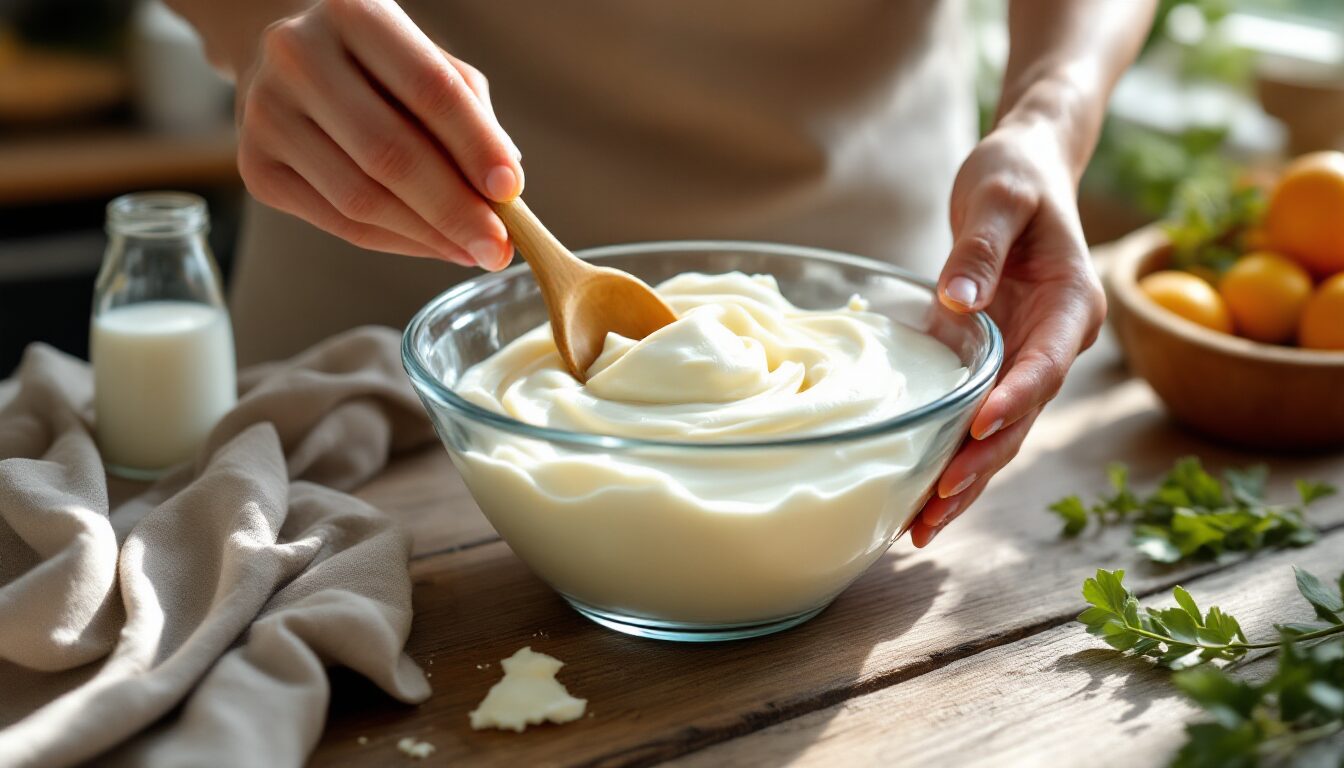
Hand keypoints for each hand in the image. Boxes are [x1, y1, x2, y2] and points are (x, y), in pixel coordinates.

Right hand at [232, 0, 520, 267]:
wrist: (285, 59)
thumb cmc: (377, 64)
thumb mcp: (427, 61)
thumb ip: (470, 114)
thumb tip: (506, 190)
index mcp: (354, 13)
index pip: (429, 88)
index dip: (475, 144)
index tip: (511, 191)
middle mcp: (298, 56)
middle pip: (390, 153)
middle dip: (454, 209)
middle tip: (500, 248)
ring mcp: (265, 114)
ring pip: (361, 198)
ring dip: (428, 235)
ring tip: (473, 250)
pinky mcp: (255, 168)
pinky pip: (339, 223)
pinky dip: (397, 242)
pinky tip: (434, 246)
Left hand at [909, 117, 1105, 546]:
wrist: (1025, 172)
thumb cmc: (1015, 177)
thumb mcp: (998, 194)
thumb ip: (980, 244)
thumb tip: (958, 300)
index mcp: (1070, 303)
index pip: (1044, 362)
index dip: (1014, 399)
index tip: (978, 428)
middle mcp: (1056, 341)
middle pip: (1022, 416)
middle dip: (981, 465)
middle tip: (937, 506)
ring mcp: (1028, 358)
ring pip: (1001, 433)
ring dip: (966, 480)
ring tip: (922, 527)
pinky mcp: (999, 365)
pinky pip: (979, 420)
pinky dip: (954, 459)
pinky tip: (921, 498)